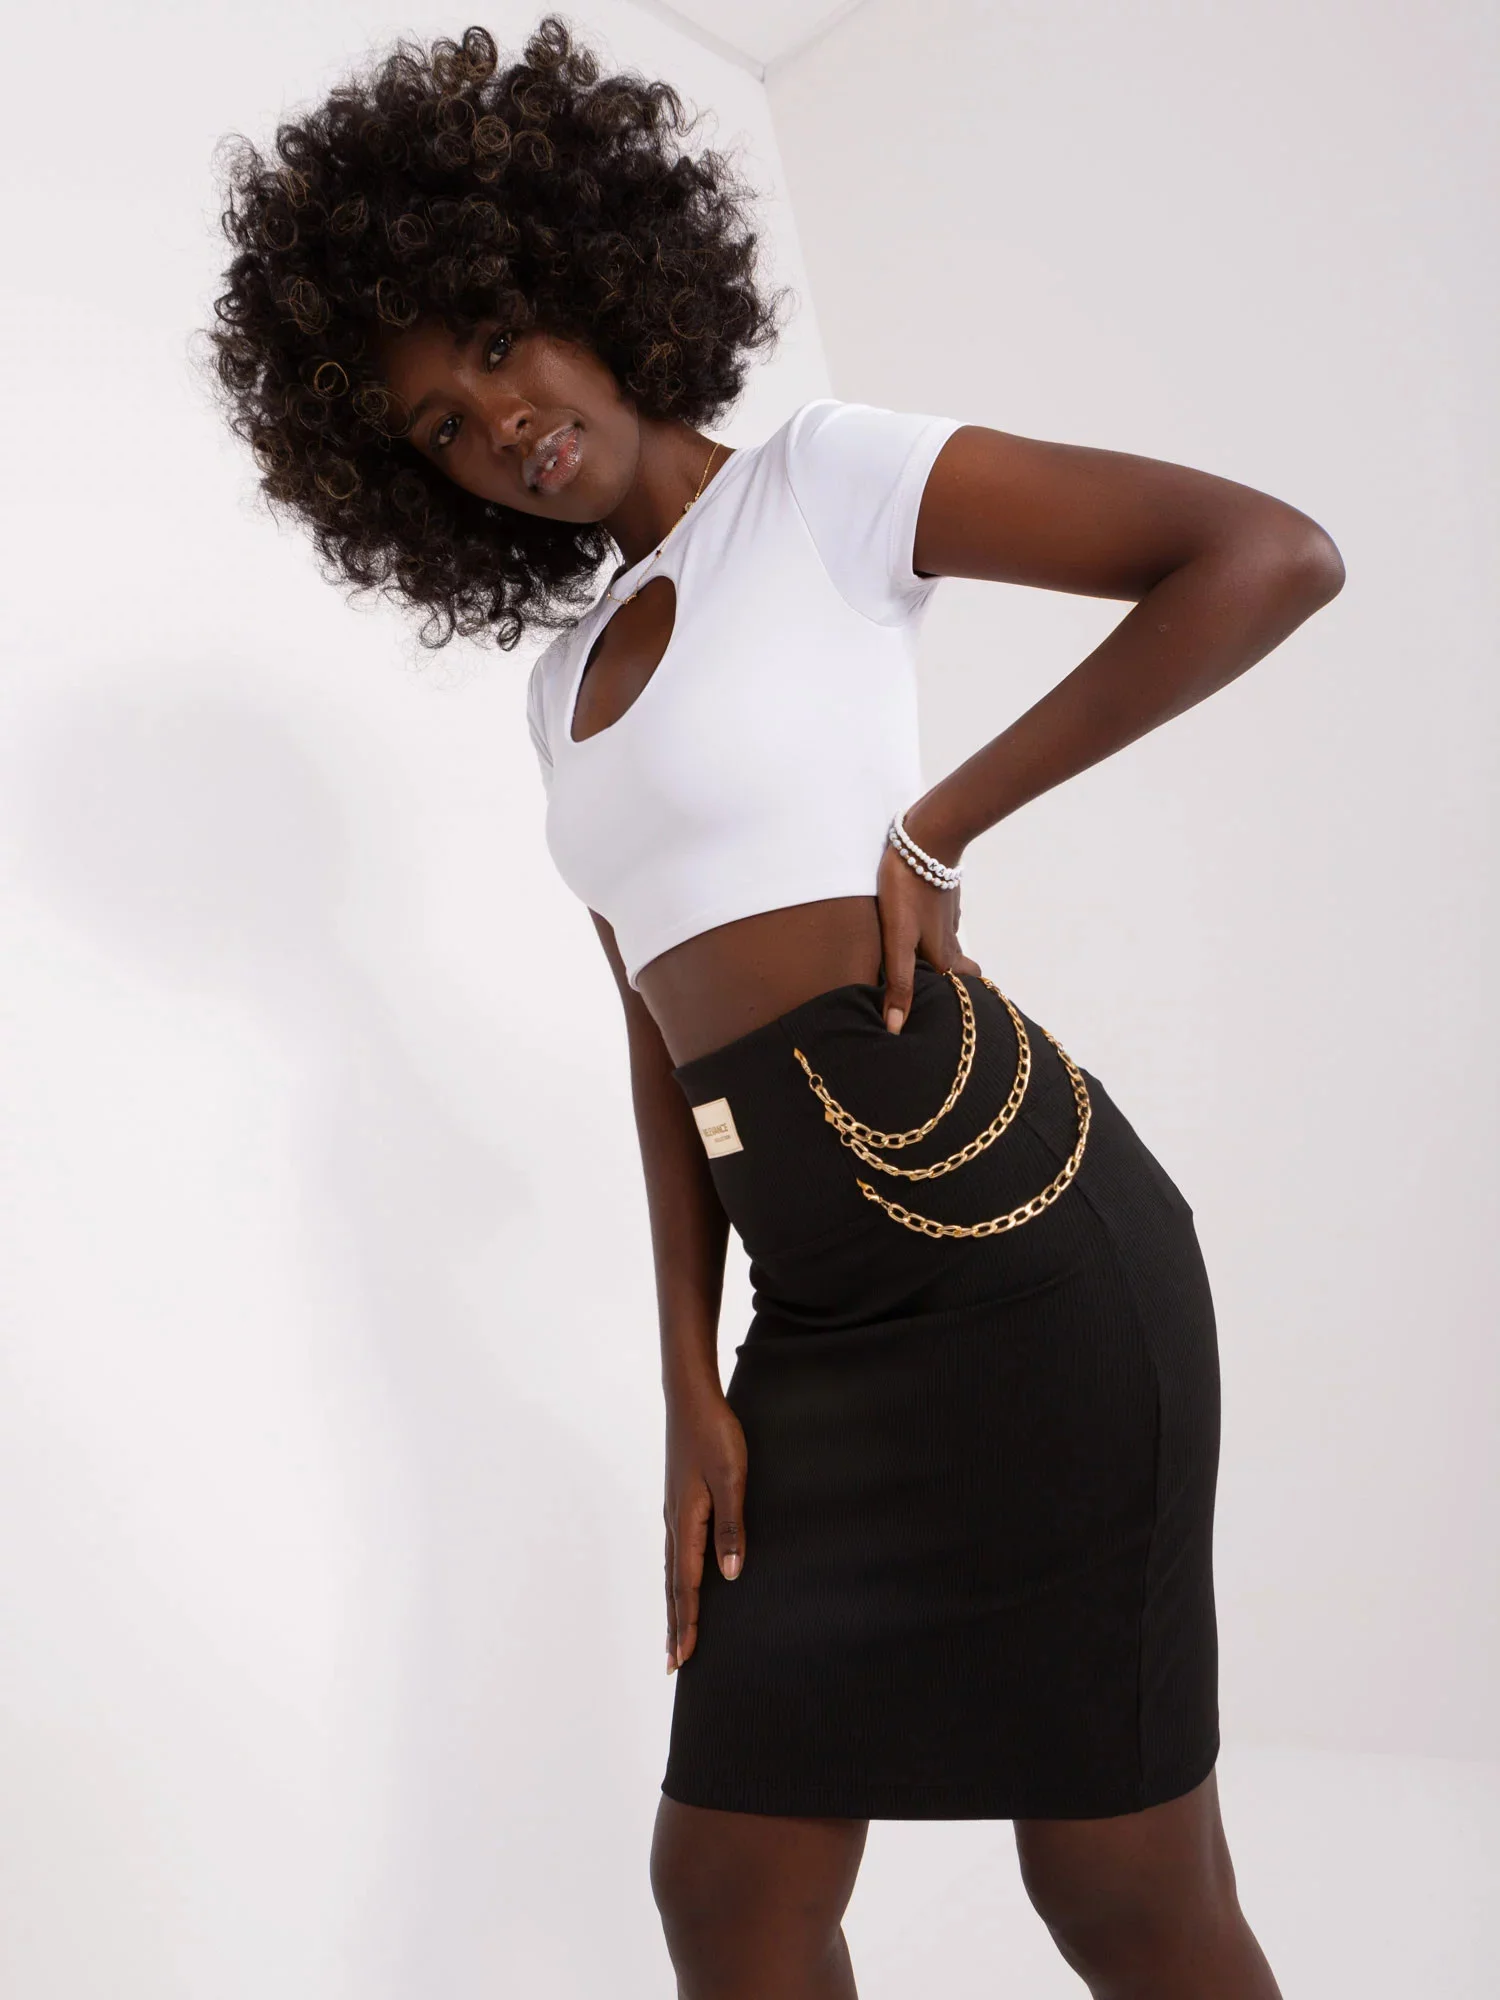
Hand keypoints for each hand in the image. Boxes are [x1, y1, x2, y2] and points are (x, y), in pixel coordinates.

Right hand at [664, 1386, 746, 1672]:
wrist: (690, 1398)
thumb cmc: (715, 1435)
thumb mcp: (731, 1479)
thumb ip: (731, 1527)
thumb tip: (731, 1576)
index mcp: (687, 1522)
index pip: (687, 1585)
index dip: (688, 1622)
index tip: (684, 1658)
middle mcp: (675, 1522)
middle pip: (673, 1584)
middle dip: (674, 1624)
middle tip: (673, 1662)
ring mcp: (674, 1511)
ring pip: (672, 1569)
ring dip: (673, 1604)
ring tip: (673, 1632)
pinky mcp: (679, 1499)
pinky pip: (676, 1551)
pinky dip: (676, 1577)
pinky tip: (680, 1578)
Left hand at [877, 809, 981, 1032]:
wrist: (927, 837)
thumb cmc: (908, 889)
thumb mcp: (897, 940)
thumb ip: (899, 982)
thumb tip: (895, 1028)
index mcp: (944, 958)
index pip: (956, 994)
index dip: (948, 1009)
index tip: (937, 1024)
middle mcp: (951, 941)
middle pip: (959, 973)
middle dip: (952, 987)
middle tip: (934, 999)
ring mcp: (948, 918)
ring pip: (950, 948)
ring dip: (939, 960)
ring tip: (917, 970)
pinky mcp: (941, 898)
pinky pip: (940, 925)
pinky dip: (932, 934)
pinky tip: (915, 931)